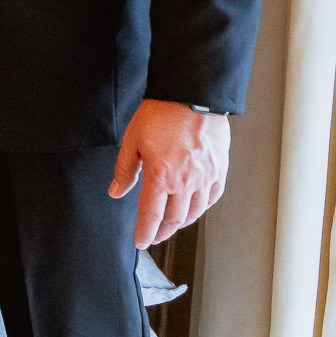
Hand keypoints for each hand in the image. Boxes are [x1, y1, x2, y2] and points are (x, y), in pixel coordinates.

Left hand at [108, 98, 229, 247]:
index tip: (140, 241)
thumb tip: (116, 192)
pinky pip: (212, 198)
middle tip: (155, 237)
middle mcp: (185, 183)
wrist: (192, 95)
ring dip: (182, 223)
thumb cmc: (162, 114)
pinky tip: (195, 208)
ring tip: (173, 225)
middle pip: (174, 219)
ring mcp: (205, 178)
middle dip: (162, 232)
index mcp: (160, 177)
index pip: (151, 216)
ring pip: (194, 212)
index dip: (144, 232)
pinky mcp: (219, 170)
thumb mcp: (133, 140)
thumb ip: (125, 170)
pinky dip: (202, 208)